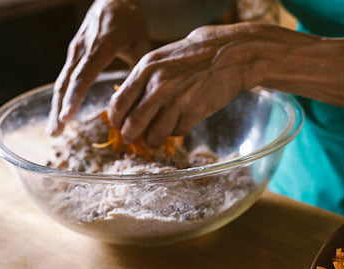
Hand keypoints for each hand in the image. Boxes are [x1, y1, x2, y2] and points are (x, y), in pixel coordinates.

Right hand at [47, 0, 150, 135]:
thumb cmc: (130, 22)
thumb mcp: (141, 43)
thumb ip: (139, 70)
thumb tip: (142, 100)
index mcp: (100, 46)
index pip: (83, 75)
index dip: (75, 97)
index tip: (67, 117)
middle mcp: (82, 48)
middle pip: (66, 82)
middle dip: (59, 109)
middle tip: (55, 133)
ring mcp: (75, 50)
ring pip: (62, 81)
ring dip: (57, 106)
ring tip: (53, 130)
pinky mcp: (73, 53)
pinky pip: (66, 77)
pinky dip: (62, 97)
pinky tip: (61, 113)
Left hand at [107, 23, 256, 146]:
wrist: (227, 53)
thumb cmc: (190, 56)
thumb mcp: (159, 60)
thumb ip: (141, 81)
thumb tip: (125, 108)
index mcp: (145, 69)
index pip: (119, 103)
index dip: (116, 120)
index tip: (119, 125)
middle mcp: (159, 85)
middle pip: (134, 124)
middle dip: (130, 136)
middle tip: (131, 139)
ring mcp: (178, 100)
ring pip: (155, 134)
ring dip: (153, 139)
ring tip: (155, 136)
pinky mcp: (195, 111)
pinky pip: (178, 132)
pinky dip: (176, 131)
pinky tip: (179, 121)